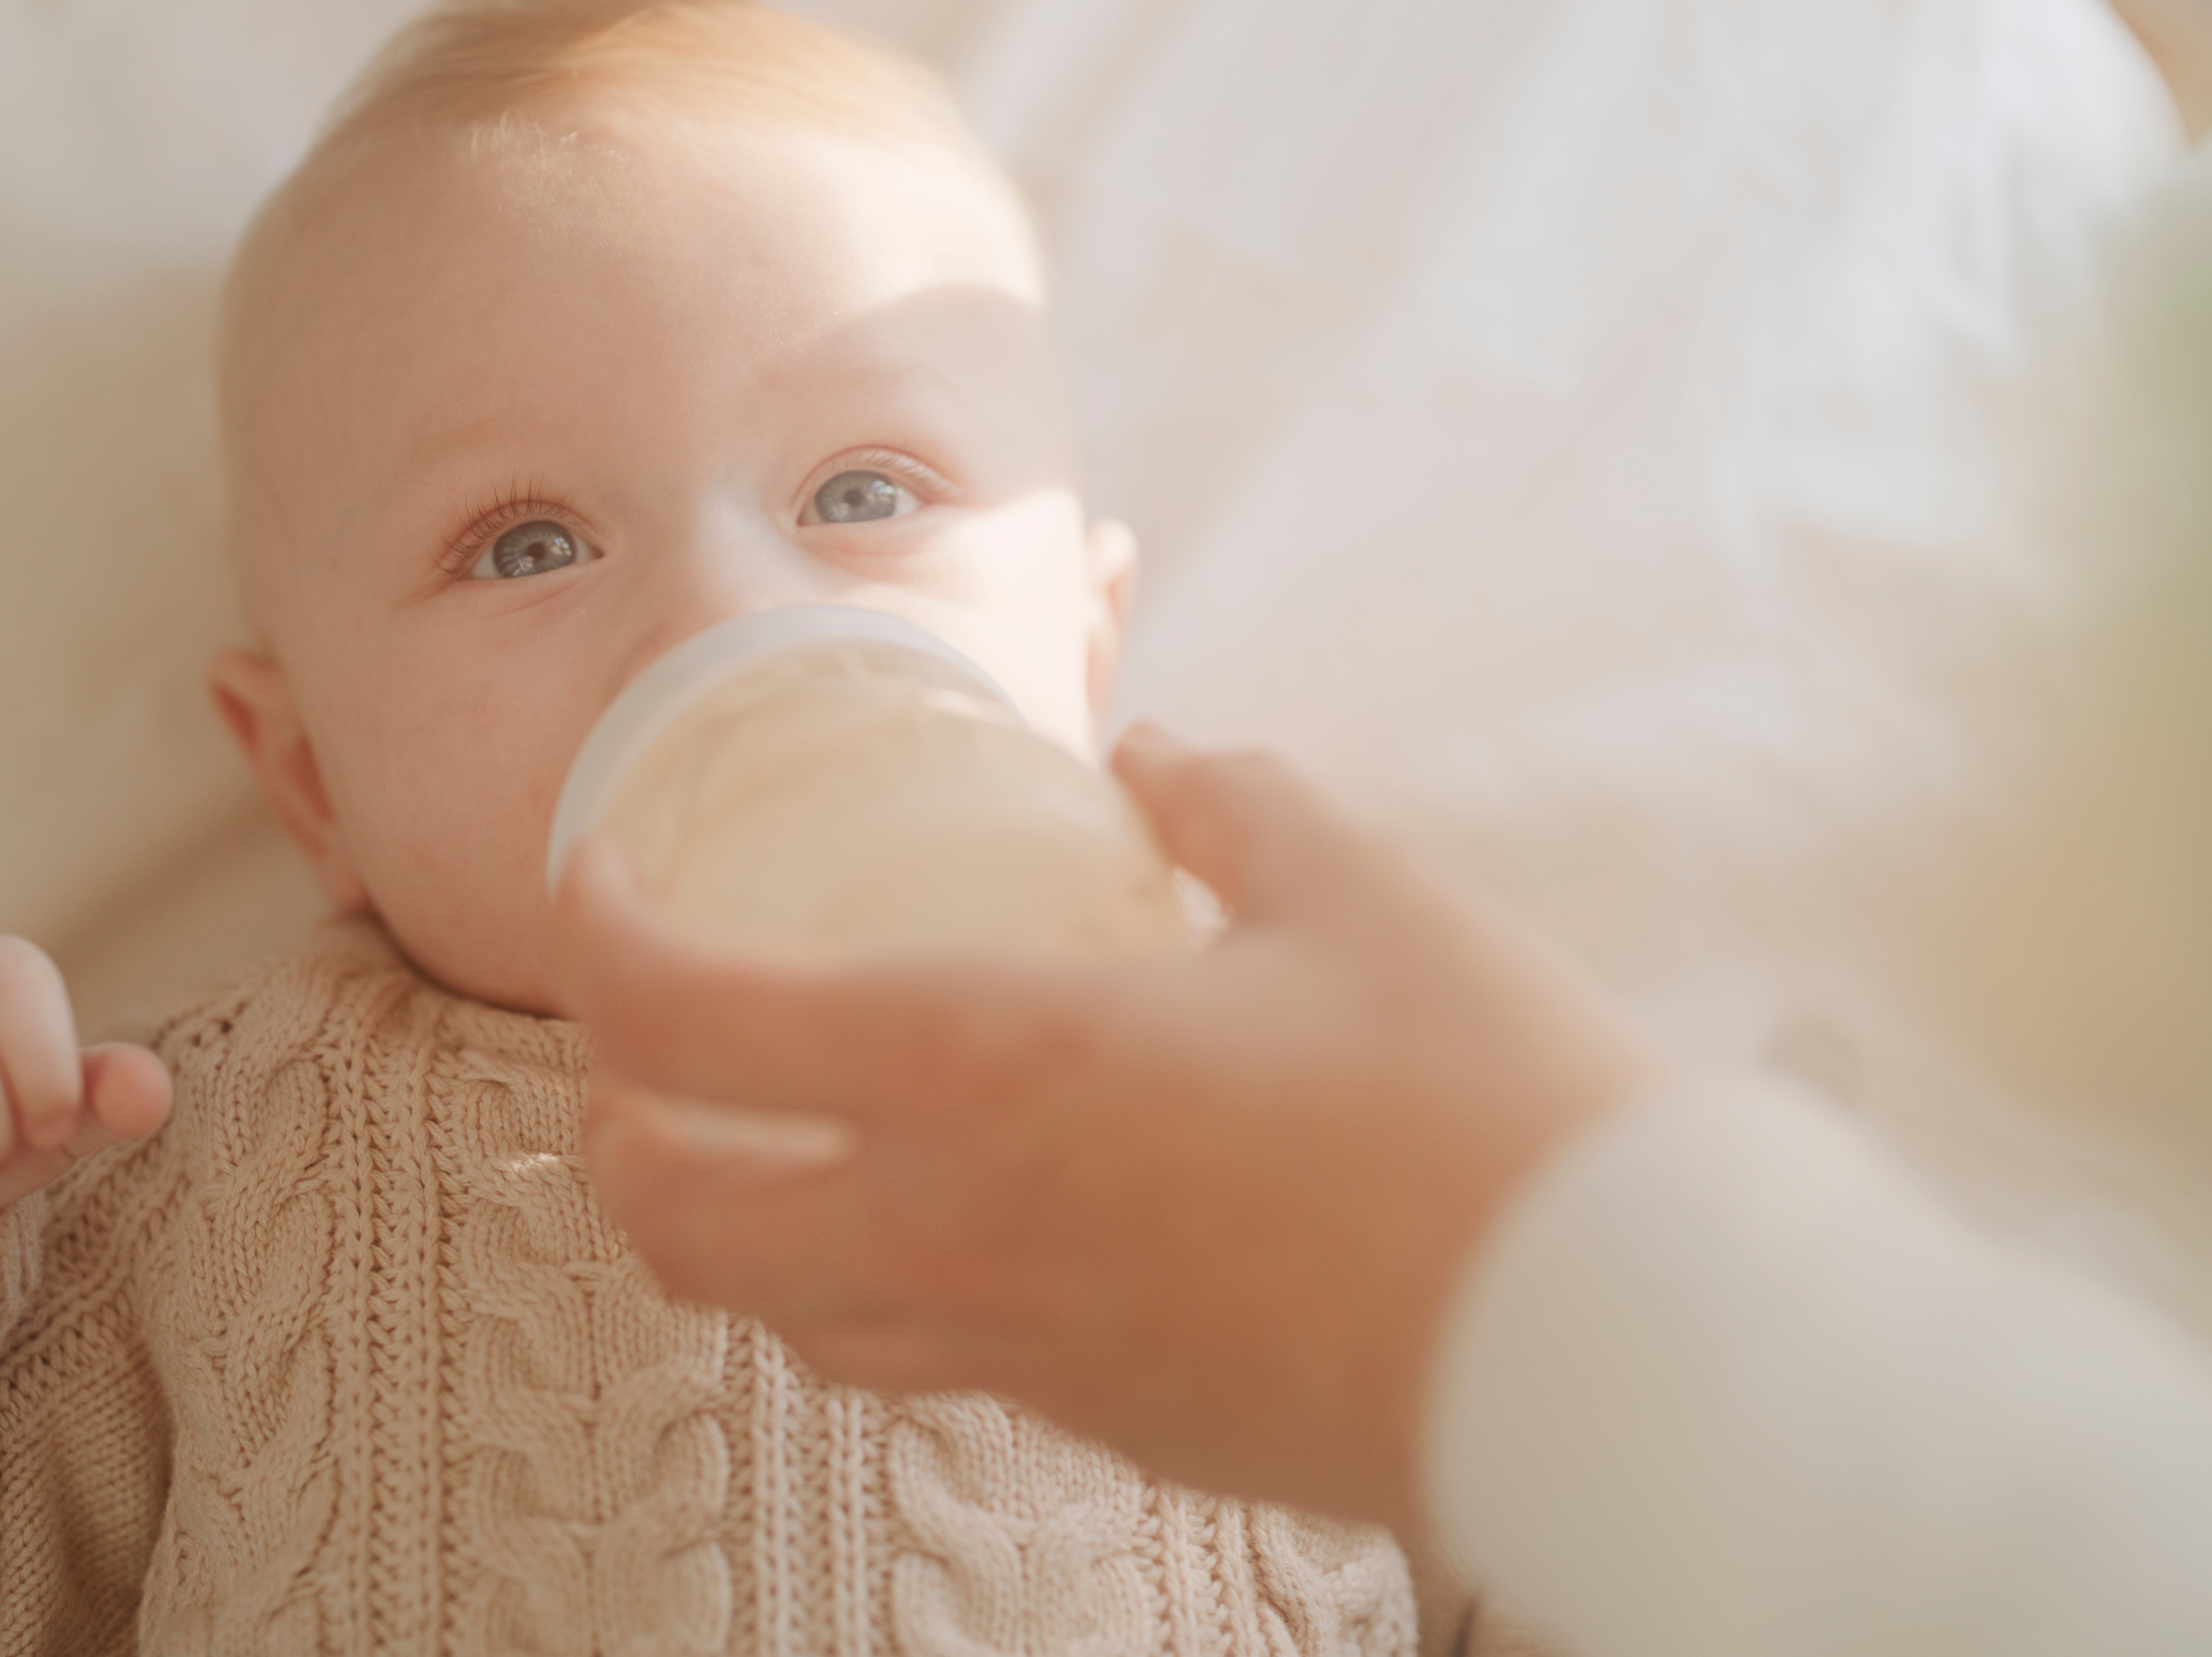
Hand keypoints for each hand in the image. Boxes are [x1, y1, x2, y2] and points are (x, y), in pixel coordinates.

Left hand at [557, 726, 1656, 1531]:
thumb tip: (1158, 756)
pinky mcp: (1108, 1423)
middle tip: (650, 1059)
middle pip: (678, 1225)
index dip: (599, 944)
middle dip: (617, 1139)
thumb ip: (1227, 803)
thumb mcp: (1358, 893)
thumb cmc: (1486, 1100)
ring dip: (737, 1233)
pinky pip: (933, 1365)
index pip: (690, 1021)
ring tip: (775, 1148)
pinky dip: (884, 1294)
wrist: (1614, 1337)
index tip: (597, 887)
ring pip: (787, 1319)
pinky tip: (965, 1223)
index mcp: (1003, 1062)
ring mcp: (1032, 1351)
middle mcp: (973, 1225)